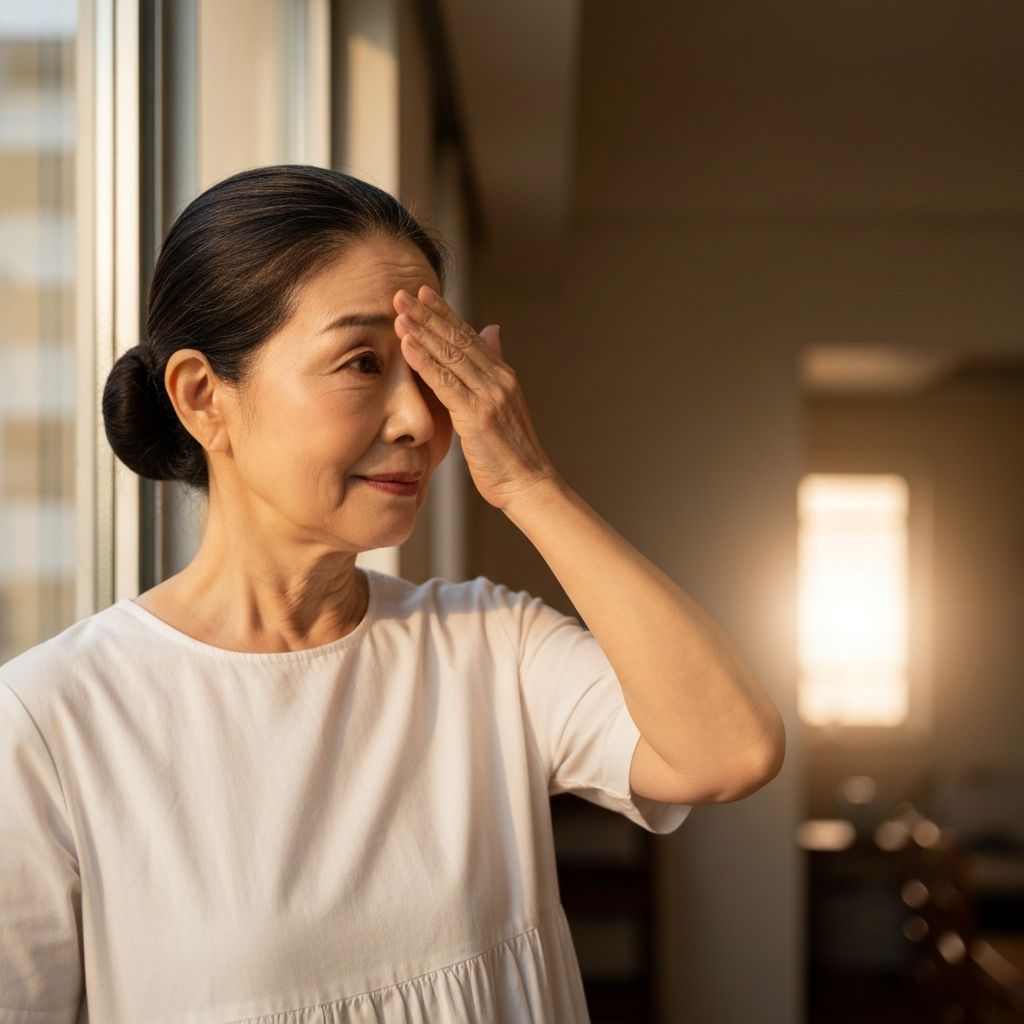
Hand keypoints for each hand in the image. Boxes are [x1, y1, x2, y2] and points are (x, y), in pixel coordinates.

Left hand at [393, 285, 559, 510]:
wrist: (528, 484)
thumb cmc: (511, 453)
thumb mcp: (504, 404)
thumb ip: (494, 367)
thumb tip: (492, 330)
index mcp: (502, 376)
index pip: (469, 337)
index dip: (445, 314)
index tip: (423, 294)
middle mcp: (498, 379)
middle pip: (458, 339)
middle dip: (428, 314)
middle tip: (402, 292)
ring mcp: (489, 395)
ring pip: (450, 355)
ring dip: (422, 330)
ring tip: (399, 310)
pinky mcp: (477, 415)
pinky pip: (445, 382)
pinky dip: (424, 361)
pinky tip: (406, 344)